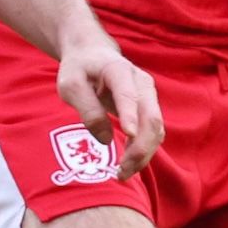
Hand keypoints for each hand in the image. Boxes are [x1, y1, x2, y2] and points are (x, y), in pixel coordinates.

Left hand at [56, 34, 164, 177]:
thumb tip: (105, 140)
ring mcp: (149, 95)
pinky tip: (129, 163)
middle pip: (150, 117)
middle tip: (121, 172)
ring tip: (123, 173)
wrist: (93, 54)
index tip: (128, 135)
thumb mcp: (71, 85)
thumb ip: (87, 109)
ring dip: (144, 154)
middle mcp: (141, 82)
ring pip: (156, 129)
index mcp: (118, 70)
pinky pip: (153, 132)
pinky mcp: (149, 107)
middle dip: (140, 148)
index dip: (130, 114)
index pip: (128, 94)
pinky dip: (145, 150)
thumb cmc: (79, 69)